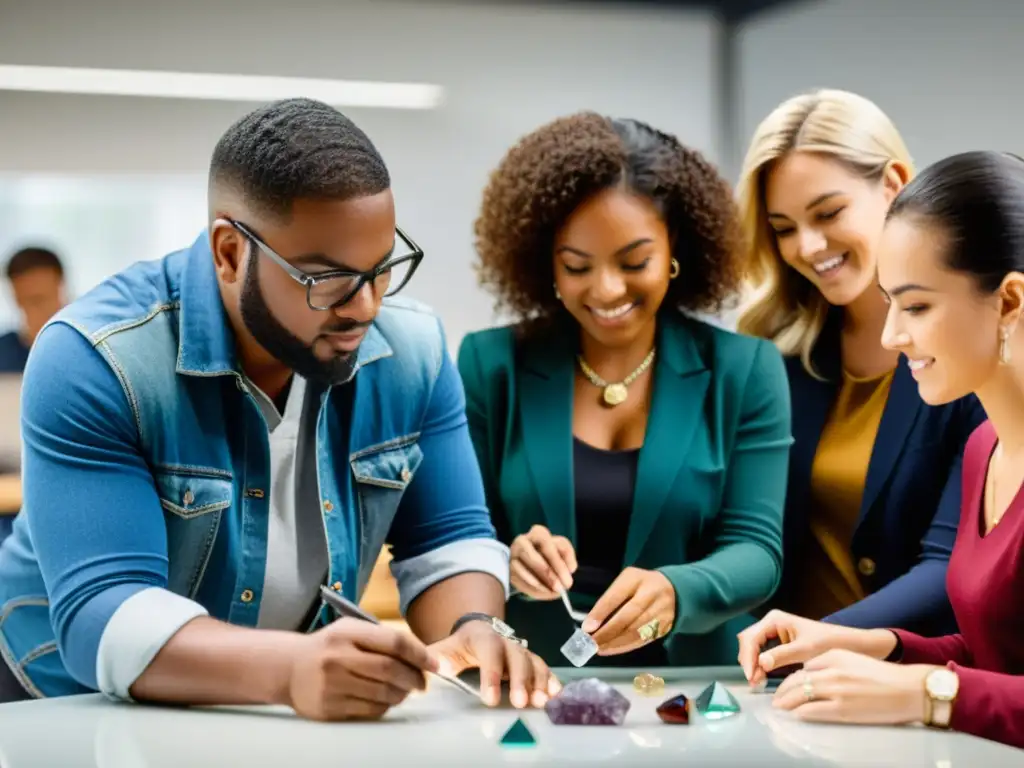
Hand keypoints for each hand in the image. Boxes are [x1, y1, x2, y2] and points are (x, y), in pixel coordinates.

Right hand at [287, 617, 439, 720]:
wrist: (290, 668)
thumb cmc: (329, 646)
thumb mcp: (350, 630)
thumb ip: (382, 638)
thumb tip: (421, 655)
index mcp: (347, 633)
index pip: (394, 642)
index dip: (420, 654)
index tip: (434, 664)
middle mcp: (338, 658)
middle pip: (391, 670)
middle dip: (414, 678)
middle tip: (422, 682)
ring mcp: (333, 685)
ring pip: (383, 693)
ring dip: (402, 694)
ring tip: (405, 690)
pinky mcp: (330, 708)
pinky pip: (370, 710)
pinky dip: (385, 705)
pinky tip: (385, 699)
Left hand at [430, 619, 560, 708]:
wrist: (477, 631)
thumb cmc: (459, 646)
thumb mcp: (444, 649)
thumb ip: (434, 658)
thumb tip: (425, 666)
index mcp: (482, 637)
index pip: (489, 651)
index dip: (491, 674)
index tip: (490, 699)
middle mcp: (506, 642)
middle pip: (517, 657)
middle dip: (520, 680)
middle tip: (520, 703)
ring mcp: (521, 650)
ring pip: (534, 662)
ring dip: (539, 682)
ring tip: (541, 702)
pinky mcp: (531, 660)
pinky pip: (544, 667)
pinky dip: (551, 680)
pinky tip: (556, 694)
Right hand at [509, 524, 577, 599]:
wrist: (532, 559)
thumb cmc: (549, 553)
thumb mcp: (561, 550)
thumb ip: (568, 556)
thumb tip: (570, 568)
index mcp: (537, 533)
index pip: (546, 544)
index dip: (557, 561)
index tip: (569, 575)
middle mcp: (522, 542)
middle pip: (533, 558)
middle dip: (548, 574)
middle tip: (560, 588)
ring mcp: (513, 556)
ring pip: (523, 571)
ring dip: (540, 584)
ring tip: (553, 592)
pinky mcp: (508, 569)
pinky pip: (518, 581)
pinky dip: (532, 590)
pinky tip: (544, 593)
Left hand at [581, 567, 675, 655]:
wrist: (675, 589)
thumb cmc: (642, 584)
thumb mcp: (626, 581)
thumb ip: (611, 598)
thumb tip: (592, 623)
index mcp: (637, 579)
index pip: (616, 596)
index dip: (601, 613)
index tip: (587, 627)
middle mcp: (652, 594)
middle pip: (628, 617)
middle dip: (607, 632)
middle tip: (591, 643)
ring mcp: (661, 612)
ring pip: (635, 631)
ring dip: (615, 643)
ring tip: (599, 648)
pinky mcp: (665, 627)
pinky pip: (643, 640)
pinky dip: (625, 646)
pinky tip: (612, 649)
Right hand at [736, 609, 893, 686]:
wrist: (850, 645)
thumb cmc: (830, 643)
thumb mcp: (806, 650)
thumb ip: (782, 656)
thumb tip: (760, 663)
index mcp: (775, 619)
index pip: (751, 638)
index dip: (748, 658)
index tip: (751, 676)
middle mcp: (771, 624)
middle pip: (748, 642)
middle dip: (748, 661)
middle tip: (753, 682)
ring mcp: (774, 634)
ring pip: (753, 648)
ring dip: (753, 664)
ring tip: (757, 682)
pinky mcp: (779, 644)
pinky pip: (763, 653)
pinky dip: (760, 665)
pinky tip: (763, 677)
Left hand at [772, 648, 934, 724]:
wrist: (909, 690)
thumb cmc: (883, 676)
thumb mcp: (852, 658)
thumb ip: (829, 661)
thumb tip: (809, 673)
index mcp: (834, 656)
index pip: (803, 667)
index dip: (791, 677)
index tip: (785, 684)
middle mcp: (832, 671)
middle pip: (797, 681)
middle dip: (783, 690)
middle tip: (776, 698)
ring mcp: (836, 691)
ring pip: (800, 696)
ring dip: (786, 702)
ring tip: (780, 707)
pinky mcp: (842, 710)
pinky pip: (812, 711)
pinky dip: (801, 713)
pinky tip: (796, 714)